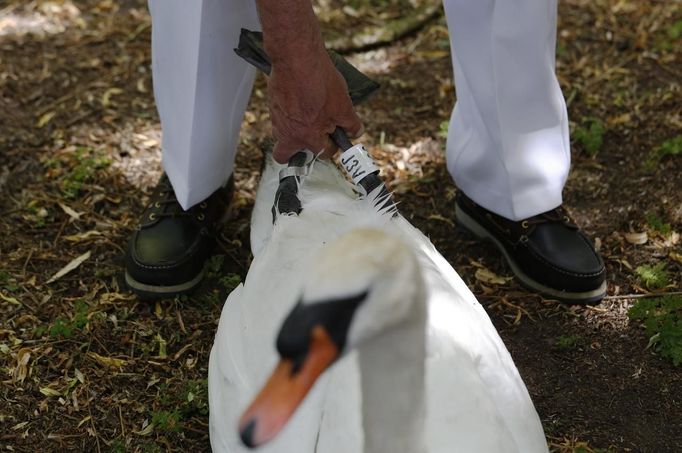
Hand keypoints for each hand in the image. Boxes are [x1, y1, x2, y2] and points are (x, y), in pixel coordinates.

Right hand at [267, 49, 363, 163]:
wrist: (297, 57)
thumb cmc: (319, 81)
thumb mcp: (344, 105)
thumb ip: (351, 124)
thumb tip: (356, 132)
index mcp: (308, 137)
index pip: (323, 153)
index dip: (333, 145)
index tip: (335, 137)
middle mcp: (288, 133)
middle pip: (287, 154)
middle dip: (297, 151)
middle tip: (310, 137)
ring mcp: (276, 119)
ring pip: (281, 135)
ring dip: (292, 131)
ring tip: (307, 113)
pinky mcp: (271, 103)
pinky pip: (279, 116)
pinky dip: (288, 112)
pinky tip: (299, 97)